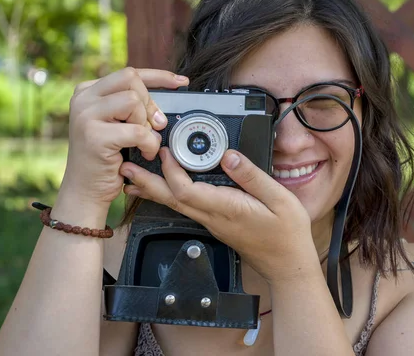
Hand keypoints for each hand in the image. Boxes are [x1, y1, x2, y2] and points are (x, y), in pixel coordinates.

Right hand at [56, 68, 188, 222]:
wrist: (86, 191)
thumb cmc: (107, 159)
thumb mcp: (119, 124)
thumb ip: (135, 107)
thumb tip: (169, 92)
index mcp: (88, 91)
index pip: (129, 73)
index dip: (159, 77)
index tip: (182, 82)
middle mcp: (83, 98)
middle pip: (131, 80)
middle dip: (150, 104)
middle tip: (154, 127)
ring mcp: (85, 115)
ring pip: (134, 101)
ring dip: (147, 124)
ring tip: (143, 142)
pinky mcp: (94, 135)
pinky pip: (138, 130)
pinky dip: (149, 143)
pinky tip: (145, 153)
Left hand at [120, 147, 319, 281]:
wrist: (287, 263)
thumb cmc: (286, 233)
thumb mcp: (279, 199)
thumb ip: (252, 176)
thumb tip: (229, 156)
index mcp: (226, 208)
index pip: (187, 190)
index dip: (171, 170)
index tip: (166, 150)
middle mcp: (213, 217)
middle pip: (171, 199)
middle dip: (146, 182)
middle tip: (126, 167)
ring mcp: (212, 222)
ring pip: (175, 205)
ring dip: (153, 190)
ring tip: (133, 178)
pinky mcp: (215, 223)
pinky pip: (185, 207)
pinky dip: (169, 195)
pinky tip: (164, 190)